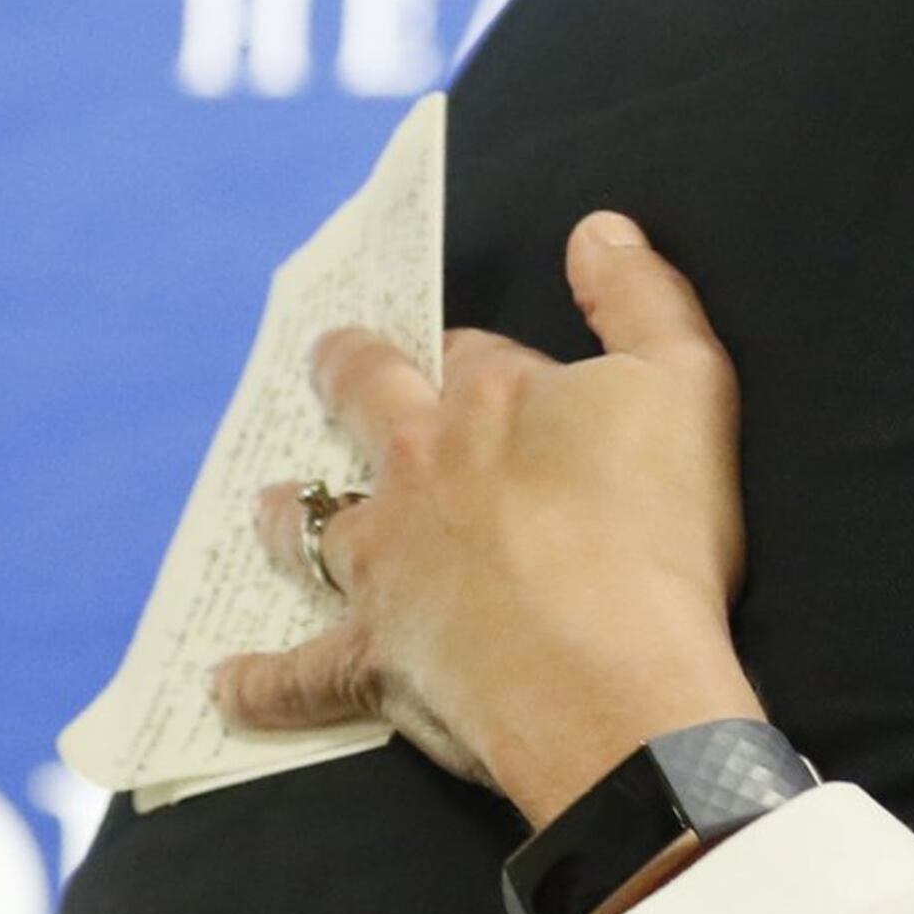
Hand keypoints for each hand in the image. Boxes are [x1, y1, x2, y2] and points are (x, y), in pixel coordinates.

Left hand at [214, 214, 762, 828]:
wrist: (613, 680)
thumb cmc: (659, 531)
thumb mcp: (687, 383)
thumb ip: (642, 297)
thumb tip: (594, 229)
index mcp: (491, 400)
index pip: (475, 353)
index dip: (488, 359)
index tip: (499, 369)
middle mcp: (419, 470)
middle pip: (367, 404)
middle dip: (351, 376)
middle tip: (333, 364)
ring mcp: (384, 566)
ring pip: (311, 526)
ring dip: (288, 513)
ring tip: (269, 504)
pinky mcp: (372, 659)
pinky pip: (298, 676)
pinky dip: (262, 683)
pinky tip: (227, 684)